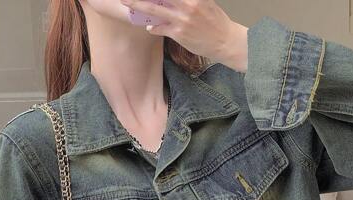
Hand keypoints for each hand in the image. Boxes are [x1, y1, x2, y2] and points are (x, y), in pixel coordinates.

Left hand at [120, 0, 247, 72]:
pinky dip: (153, 27)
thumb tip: (171, 1)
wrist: (225, 41)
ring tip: (127, 1)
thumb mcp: (205, 2)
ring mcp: (182, 18)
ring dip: (138, 5)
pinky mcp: (179, 33)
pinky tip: (148, 27)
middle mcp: (188, 3)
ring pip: (154, 9)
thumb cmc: (215, 22)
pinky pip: (160, 28)